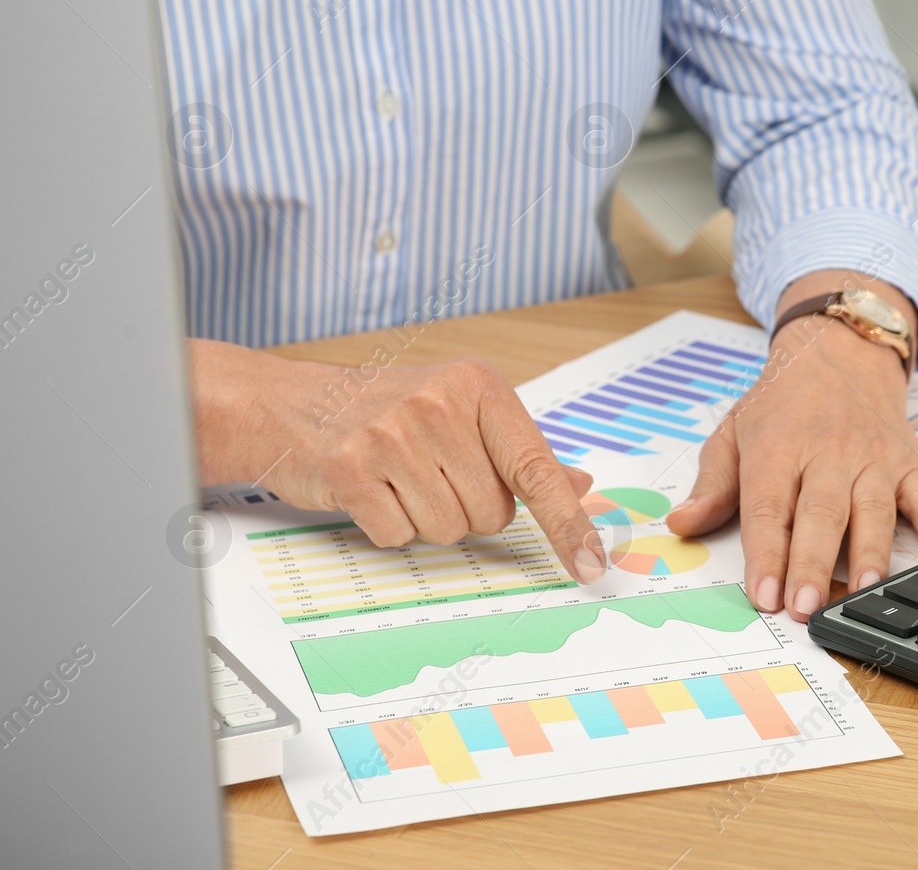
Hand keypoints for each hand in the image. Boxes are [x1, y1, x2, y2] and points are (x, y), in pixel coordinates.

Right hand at [188, 339, 606, 581]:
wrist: (292, 402)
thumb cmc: (387, 410)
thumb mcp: (461, 411)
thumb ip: (520, 452)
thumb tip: (579, 484)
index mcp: (478, 386)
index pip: (537, 469)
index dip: (568, 523)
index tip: (593, 564)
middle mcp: (439, 404)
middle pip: (491, 513)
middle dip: (467, 509)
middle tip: (431, 474)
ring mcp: (393, 435)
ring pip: (448, 530)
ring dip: (426, 519)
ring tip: (399, 478)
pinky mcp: (351, 469)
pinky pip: (398, 535)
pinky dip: (387, 525)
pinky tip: (371, 488)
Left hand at [666, 273, 917, 621]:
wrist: (839, 351)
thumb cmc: (783, 402)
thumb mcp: (734, 430)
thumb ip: (713, 483)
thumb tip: (683, 523)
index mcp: (777, 448)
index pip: (768, 508)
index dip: (766, 555)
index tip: (763, 596)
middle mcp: (827, 454)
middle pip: (820, 515)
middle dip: (813, 564)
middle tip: (806, 608)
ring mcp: (872, 458)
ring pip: (873, 509)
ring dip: (871, 553)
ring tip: (864, 592)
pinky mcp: (907, 461)